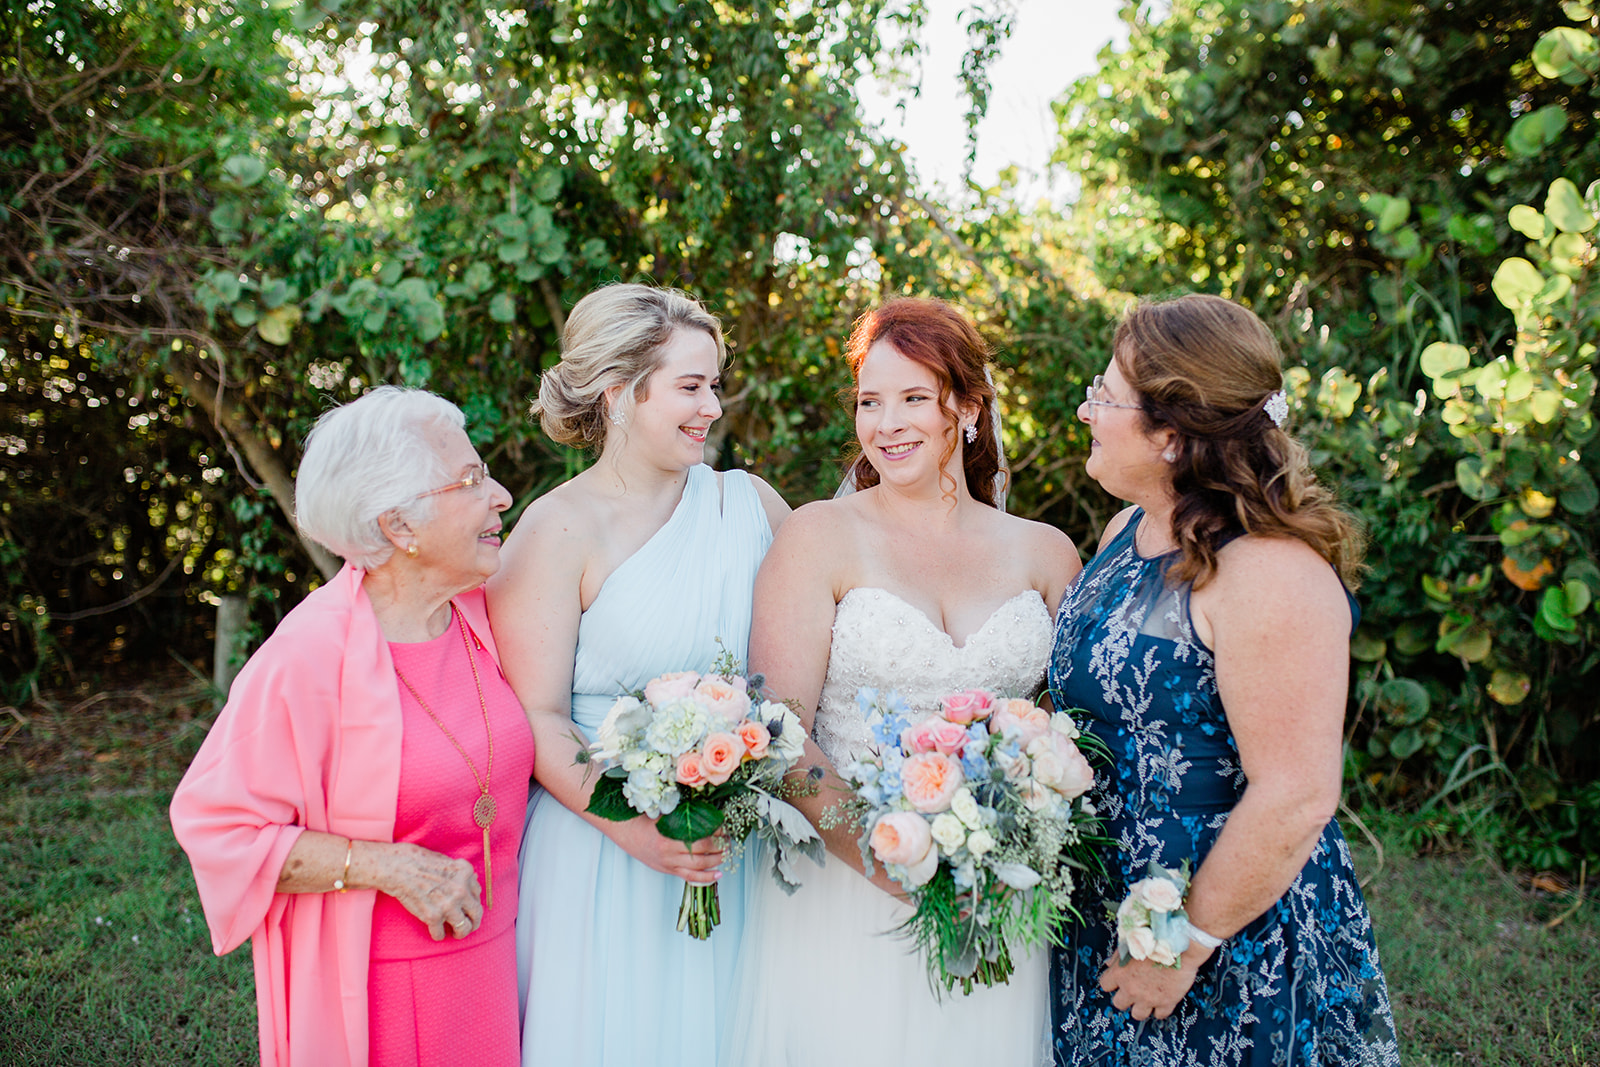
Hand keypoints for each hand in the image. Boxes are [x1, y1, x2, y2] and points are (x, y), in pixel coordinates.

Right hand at [372, 842, 483, 940]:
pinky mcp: (433, 916)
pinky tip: (435, 931)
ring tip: (454, 933)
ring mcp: (448, 904)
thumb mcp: (446, 860)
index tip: (466, 907)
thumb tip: (474, 881)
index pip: (478, 894)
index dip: (472, 902)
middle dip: (473, 923)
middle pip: (476, 914)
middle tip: (467, 927)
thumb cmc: (419, 860)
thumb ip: (460, 873)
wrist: (397, 867)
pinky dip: (438, 935)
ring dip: (459, 933)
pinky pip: (440, 934)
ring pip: (463, 928)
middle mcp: (461, 890)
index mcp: (466, 873)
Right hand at [602, 816, 724, 883]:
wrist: (626, 833)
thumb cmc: (645, 820)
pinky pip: (689, 877)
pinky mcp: (668, 870)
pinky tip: (718, 874)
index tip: (724, 827)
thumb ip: (683, 816)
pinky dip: (705, 877)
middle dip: (719, 847)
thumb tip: (706, 812)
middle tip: (729, 840)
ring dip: (716, 861)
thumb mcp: (664, 814)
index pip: (700, 837)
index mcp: (669, 837)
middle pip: (702, 853)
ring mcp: (669, 864)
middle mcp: (670, 853)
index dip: (715, 833)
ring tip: (726, 854)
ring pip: (698, 867)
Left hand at [1099, 944, 1212, 1019]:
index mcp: (1120, 973)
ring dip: (1141, 1007)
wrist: (1179, 945)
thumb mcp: (1130, 943)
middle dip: (1125, 998)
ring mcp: (1148, 998)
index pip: (1105, 985)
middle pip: (1119, 1004)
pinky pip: (1159, 1015)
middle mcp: (1131, 989)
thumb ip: (1118, 956)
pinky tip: (1162, 1000)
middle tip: (1132, 991)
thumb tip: (1109, 964)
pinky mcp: (1166, 1003)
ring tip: (1147, 998)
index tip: (1117, 981)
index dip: (1112, 983)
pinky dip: (1160, 1009)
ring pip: (1137, 1014)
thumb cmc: (1154, 940)